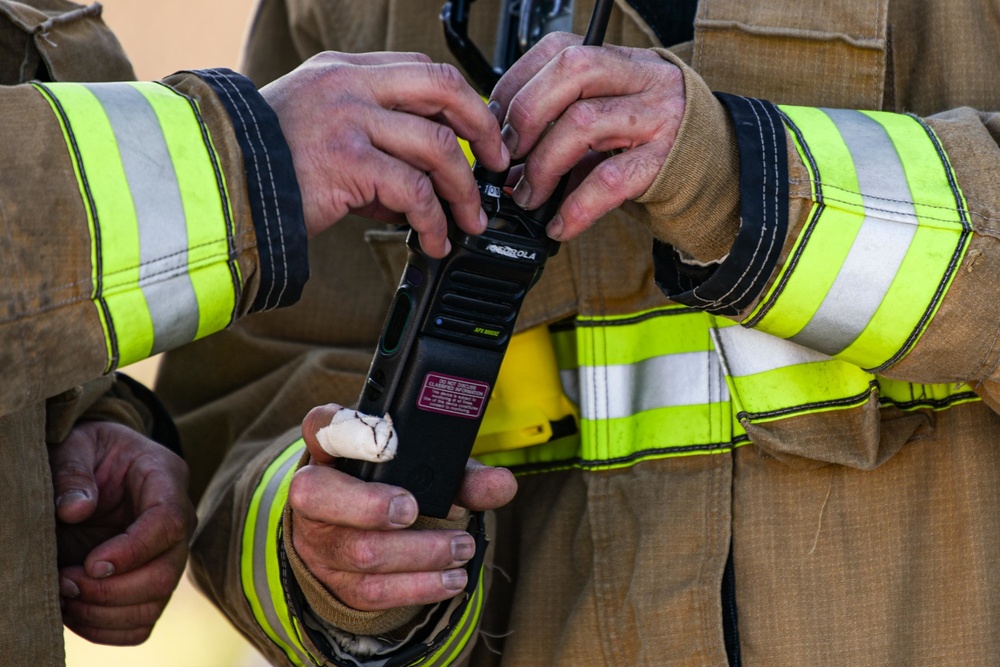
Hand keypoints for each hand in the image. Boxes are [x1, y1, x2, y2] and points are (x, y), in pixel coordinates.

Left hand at [49, 422, 195, 644]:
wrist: (100, 466)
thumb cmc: (91, 451)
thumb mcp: (78, 445)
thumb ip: (73, 472)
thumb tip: (75, 510)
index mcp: (166, 480)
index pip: (170, 522)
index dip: (134, 550)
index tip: (91, 564)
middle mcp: (178, 524)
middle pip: (166, 573)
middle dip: (111, 590)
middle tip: (65, 581)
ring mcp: (167, 557)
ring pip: (153, 605)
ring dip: (103, 613)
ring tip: (64, 594)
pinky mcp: (149, 584)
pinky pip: (140, 624)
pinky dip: (104, 629)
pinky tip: (74, 610)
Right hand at [262, 51, 509, 256]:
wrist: (216, 185)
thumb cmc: (261, 165)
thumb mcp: (319, 133)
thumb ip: (370, 144)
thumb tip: (420, 186)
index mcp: (342, 72)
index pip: (422, 71)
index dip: (461, 102)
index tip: (479, 133)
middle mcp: (347, 85)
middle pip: (442, 88)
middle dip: (482, 128)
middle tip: (496, 164)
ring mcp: (348, 119)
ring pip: (436, 146)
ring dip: (462, 190)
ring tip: (468, 220)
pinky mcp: (347, 161)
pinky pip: (413, 191)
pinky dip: (432, 221)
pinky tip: (433, 240)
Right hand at [289, 404, 516, 610]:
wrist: (361, 533)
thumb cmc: (395, 487)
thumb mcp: (427, 470)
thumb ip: (461, 474)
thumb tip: (501, 484)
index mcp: (332, 447)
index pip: (323, 426)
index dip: (345, 432)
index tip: (382, 444)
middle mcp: (314, 491)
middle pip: (316, 495)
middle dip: (368, 504)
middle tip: (412, 508)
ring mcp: (319, 540)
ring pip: (358, 551)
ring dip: (419, 552)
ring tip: (461, 547)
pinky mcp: (336, 581)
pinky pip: (372, 591)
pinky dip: (419, 587)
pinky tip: (452, 579)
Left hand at [489, 32, 684, 240]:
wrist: (723, 167)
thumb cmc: (656, 141)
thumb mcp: (612, 118)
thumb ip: (565, 127)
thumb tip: (508, 164)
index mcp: (622, 60)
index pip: (560, 50)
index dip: (518, 85)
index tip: (496, 122)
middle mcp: (642, 78)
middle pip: (572, 72)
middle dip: (527, 116)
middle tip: (508, 156)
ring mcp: (657, 117)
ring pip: (584, 122)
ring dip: (543, 165)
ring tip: (528, 196)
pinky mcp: (665, 161)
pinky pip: (611, 180)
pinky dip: (577, 206)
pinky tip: (561, 223)